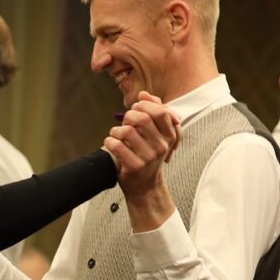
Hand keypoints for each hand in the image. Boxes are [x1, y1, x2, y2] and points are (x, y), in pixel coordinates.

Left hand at [102, 91, 178, 229]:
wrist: (145, 186)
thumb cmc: (148, 155)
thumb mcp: (156, 134)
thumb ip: (153, 111)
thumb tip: (143, 93)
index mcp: (170, 135)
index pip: (160, 112)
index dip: (145, 105)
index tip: (136, 109)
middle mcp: (161, 146)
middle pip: (142, 118)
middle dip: (128, 116)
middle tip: (125, 123)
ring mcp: (148, 157)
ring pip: (127, 131)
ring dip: (116, 130)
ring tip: (116, 135)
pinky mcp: (134, 166)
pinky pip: (116, 145)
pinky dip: (109, 141)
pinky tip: (111, 144)